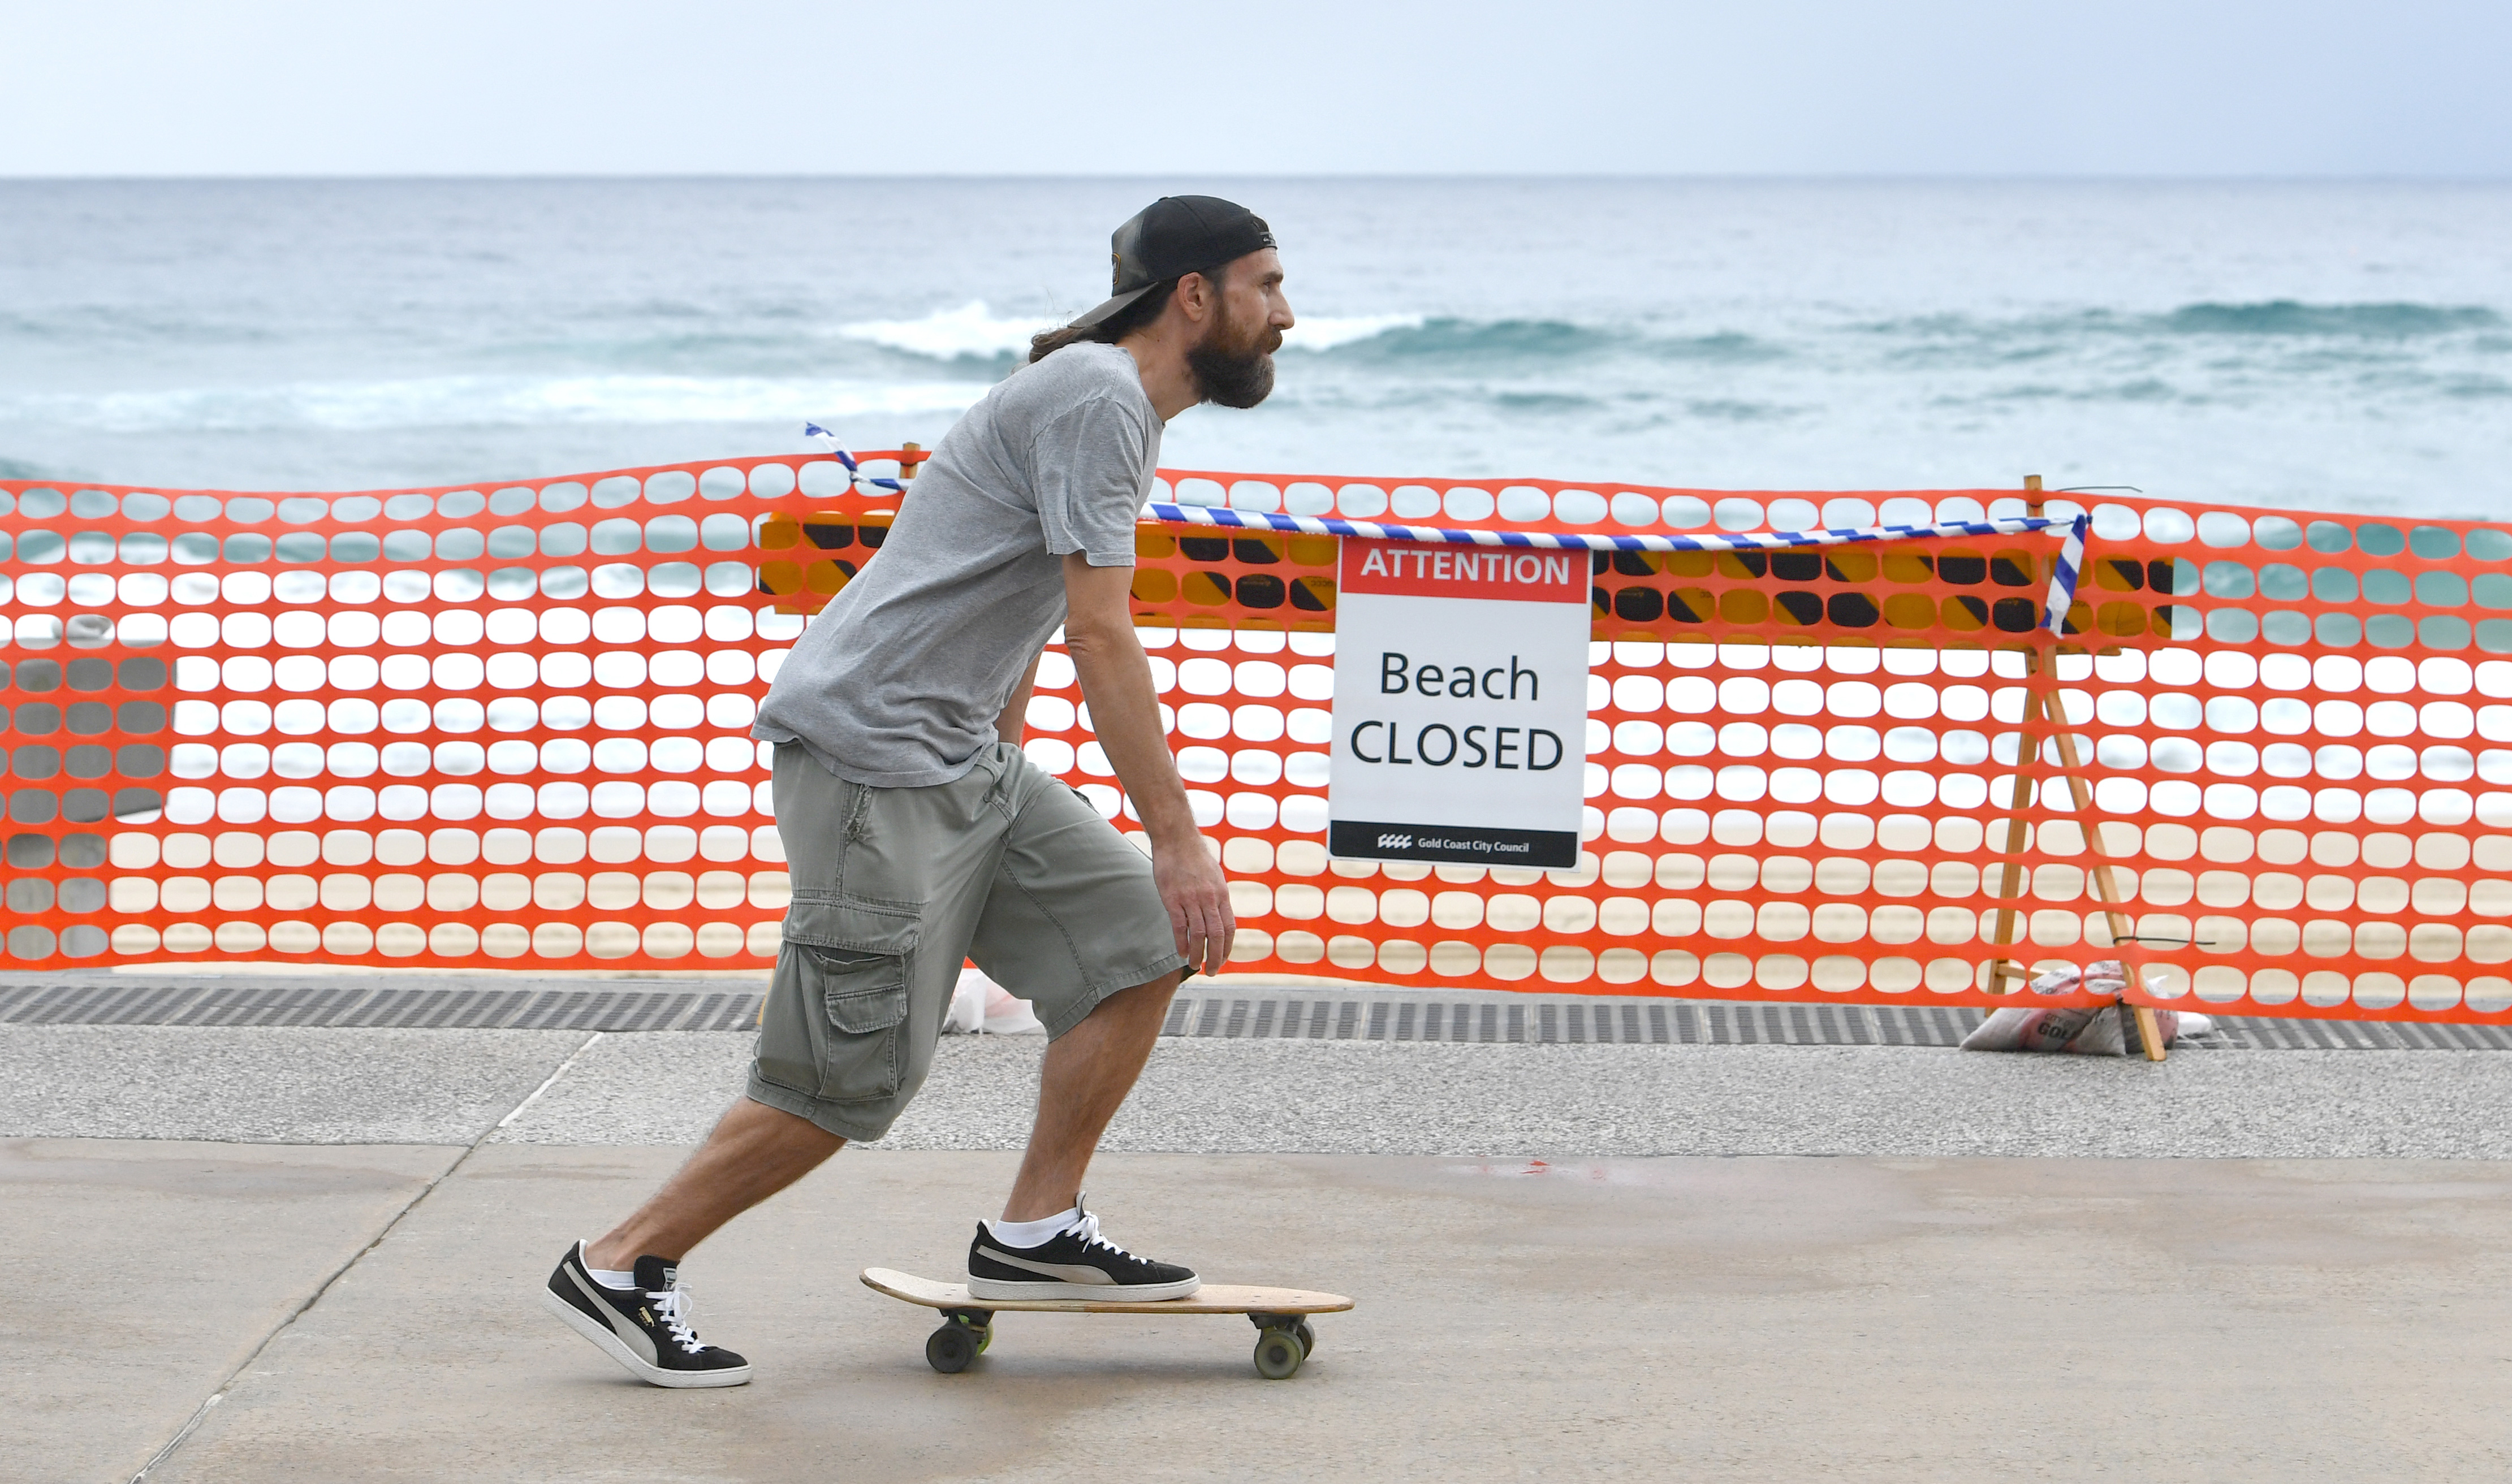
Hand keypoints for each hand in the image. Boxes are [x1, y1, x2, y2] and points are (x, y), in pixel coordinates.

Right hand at [1151, 834, 1234, 977]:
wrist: (1177, 839)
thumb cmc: (1196, 858)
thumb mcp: (1215, 877)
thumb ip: (1217, 898)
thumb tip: (1220, 917)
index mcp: (1221, 894)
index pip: (1229, 928)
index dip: (1227, 947)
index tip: (1223, 959)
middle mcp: (1209, 898)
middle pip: (1216, 935)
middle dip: (1216, 957)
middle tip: (1212, 972)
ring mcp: (1190, 899)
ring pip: (1198, 934)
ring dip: (1197, 954)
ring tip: (1194, 965)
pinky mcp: (1172, 898)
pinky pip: (1179, 926)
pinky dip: (1181, 943)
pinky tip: (1181, 952)